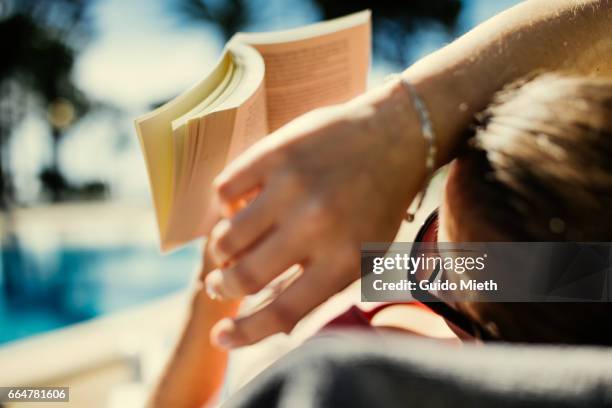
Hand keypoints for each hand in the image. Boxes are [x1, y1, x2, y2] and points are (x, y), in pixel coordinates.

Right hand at [206, 80, 426, 348]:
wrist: (395, 134)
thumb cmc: (377, 205)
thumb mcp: (364, 256)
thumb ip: (321, 289)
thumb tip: (267, 320)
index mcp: (344, 260)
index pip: (281, 313)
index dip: (243, 334)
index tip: (220, 337)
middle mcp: (316, 225)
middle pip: (244, 277)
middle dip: (222, 288)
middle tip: (220, 284)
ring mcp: (292, 187)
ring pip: (225, 237)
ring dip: (220, 251)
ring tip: (228, 249)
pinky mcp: (275, 153)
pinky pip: (224, 190)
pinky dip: (226, 204)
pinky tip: (242, 204)